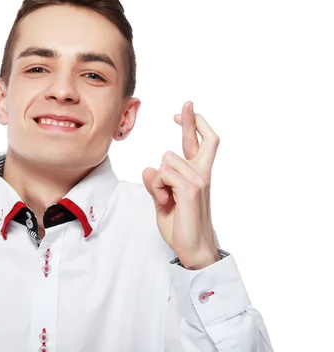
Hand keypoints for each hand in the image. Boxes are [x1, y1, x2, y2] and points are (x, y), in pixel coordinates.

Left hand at [142, 101, 219, 269]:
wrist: (192, 248)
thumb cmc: (179, 224)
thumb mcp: (163, 199)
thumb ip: (156, 182)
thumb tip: (149, 168)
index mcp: (198, 174)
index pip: (201, 143)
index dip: (193, 125)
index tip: (183, 112)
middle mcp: (202, 174)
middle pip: (200, 139)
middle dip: (191, 120)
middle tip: (186, 104)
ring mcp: (199, 180)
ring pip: (166, 159)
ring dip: (157, 178)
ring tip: (165, 197)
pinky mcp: (191, 189)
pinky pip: (163, 173)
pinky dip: (157, 187)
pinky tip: (165, 200)